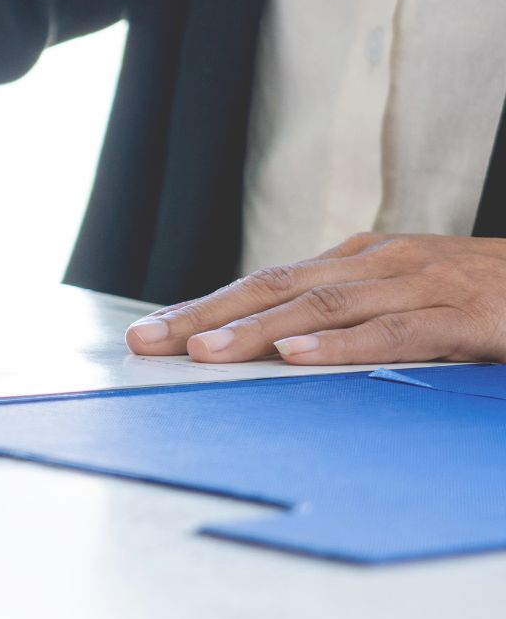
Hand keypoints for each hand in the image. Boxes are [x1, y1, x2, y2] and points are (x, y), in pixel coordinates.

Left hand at [123, 233, 505, 364]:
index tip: (149, 333)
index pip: (266, 283)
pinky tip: (298, 357)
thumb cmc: (490, 296)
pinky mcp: (463, 316)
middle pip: (276, 289)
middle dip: (205, 315)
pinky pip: (392, 332)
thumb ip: (352, 316)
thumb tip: (278, 347)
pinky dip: (340, 345)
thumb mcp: (410, 299)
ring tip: (203, 351)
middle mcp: (380, 264)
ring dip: (256, 331)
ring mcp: (421, 284)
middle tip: (148, 341)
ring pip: (321, 307)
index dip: (204, 307)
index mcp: (361, 261)